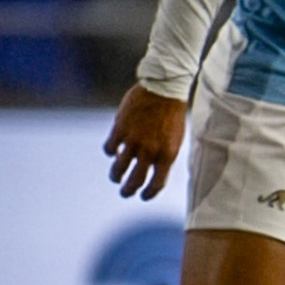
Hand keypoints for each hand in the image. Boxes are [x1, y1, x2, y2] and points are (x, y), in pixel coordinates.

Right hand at [103, 85, 187, 200]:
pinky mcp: (120, 130)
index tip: (143, 196)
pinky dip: (110, 152)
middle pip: (135, 181)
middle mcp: (150, 151)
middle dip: (128, 191)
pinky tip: (113, 150)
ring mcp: (133, 141)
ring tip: (116, 176)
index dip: (149, 193)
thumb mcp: (175, 137)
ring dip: (116, 175)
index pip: (157, 183)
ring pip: (118, 169)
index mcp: (167, 154)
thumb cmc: (172, 113)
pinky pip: (109, 149)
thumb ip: (164, 154)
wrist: (164, 88)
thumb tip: (153, 169)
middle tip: (125, 192)